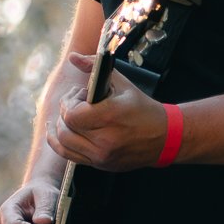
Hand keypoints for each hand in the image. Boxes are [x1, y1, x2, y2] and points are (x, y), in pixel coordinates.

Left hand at [47, 53, 169, 170]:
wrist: (164, 137)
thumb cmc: (142, 108)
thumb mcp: (121, 83)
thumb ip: (94, 67)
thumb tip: (73, 58)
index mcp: (111, 118)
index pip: (72, 114)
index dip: (70, 102)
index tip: (80, 95)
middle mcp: (105, 141)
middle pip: (65, 129)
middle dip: (65, 113)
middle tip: (76, 103)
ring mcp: (102, 156)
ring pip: (63, 144)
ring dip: (61, 127)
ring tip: (71, 117)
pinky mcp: (100, 165)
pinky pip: (69, 156)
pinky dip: (60, 143)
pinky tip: (59, 131)